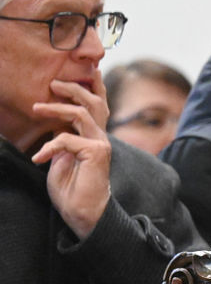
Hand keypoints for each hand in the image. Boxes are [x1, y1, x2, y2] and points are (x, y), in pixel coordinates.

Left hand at [30, 78, 112, 239]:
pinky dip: (49, 147)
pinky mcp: (97, 153)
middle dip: (74, 87)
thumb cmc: (71, 190)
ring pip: (81, 112)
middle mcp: (100, 138)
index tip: (86, 70)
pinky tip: (39, 158)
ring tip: (36, 107)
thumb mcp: (62, 159)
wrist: (84, 214)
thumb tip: (56, 126)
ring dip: (56, 107)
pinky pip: (66, 139)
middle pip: (93, 102)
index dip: (94, 86)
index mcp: (93, 137)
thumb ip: (63, 140)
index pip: (97, 106)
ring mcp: (101, 144)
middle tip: (53, 83)